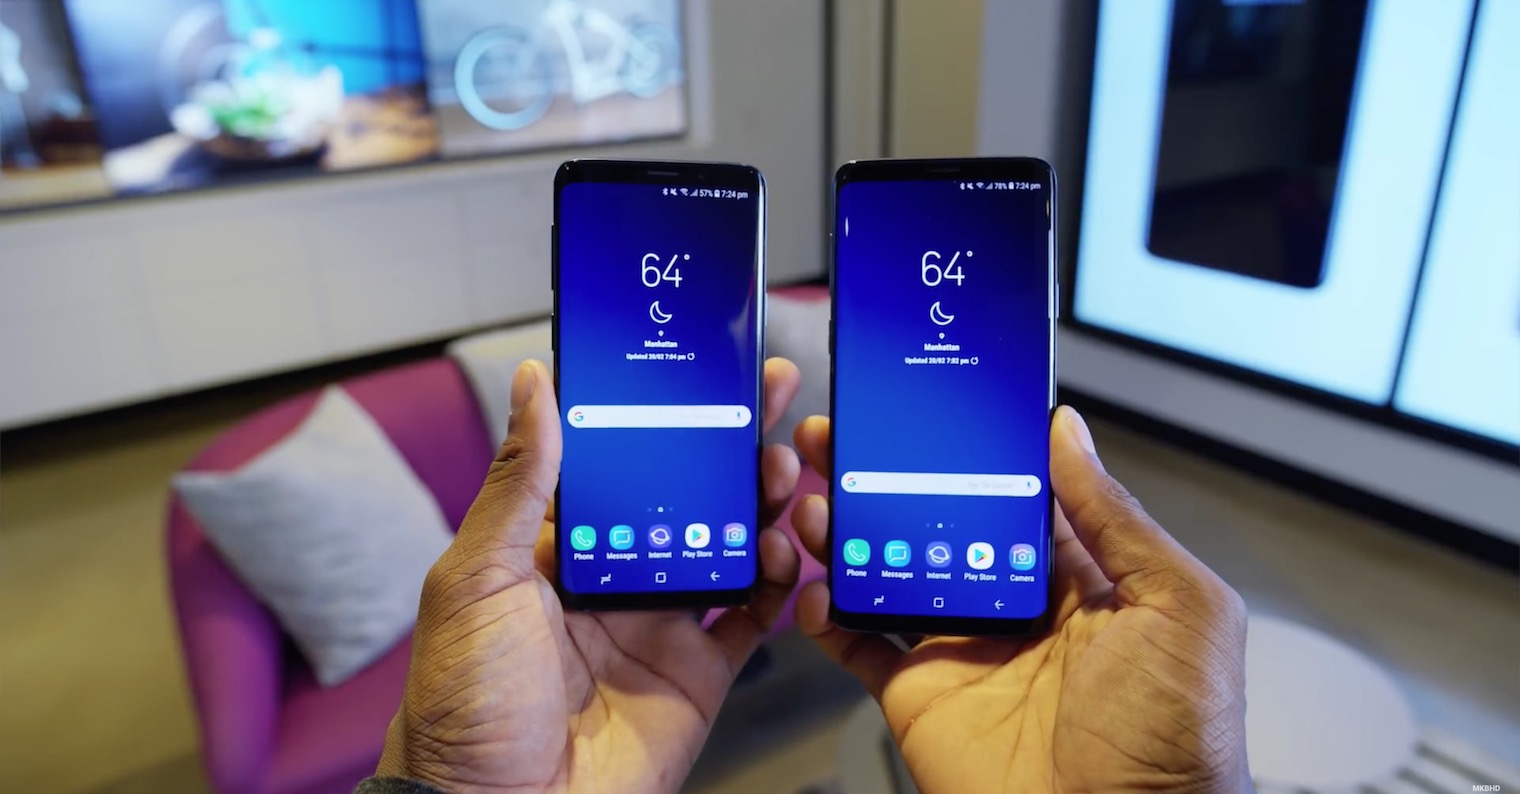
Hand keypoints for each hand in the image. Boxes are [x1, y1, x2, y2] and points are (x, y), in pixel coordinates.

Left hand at [378, 358, 805, 792]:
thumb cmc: (464, 702)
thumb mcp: (478, 578)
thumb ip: (522, 483)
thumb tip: (534, 383)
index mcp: (557, 547)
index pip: (622, 461)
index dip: (664, 414)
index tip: (702, 370)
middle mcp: (615, 577)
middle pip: (687, 495)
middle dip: (731, 444)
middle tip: (772, 393)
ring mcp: (659, 626)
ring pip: (728, 546)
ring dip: (763, 505)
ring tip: (784, 472)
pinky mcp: (697, 675)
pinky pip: (752, 620)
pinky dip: (780, 586)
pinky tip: (792, 552)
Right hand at [790, 407, 1250, 793]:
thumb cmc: (1178, 737)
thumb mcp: (1178, 608)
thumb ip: (1117, 518)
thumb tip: (1070, 432)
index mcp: (1078, 577)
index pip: (1009, 493)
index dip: (967, 449)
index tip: (927, 404)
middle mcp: (1011, 604)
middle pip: (935, 523)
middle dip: (885, 476)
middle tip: (841, 434)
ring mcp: (960, 649)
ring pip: (888, 570)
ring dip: (845, 530)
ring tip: (812, 494)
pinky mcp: (919, 695)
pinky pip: (860, 644)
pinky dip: (826, 611)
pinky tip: (812, 581)